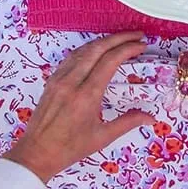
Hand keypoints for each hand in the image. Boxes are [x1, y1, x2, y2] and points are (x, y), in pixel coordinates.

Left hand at [3, 32, 152, 183]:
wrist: (36, 153)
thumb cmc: (70, 148)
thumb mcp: (102, 137)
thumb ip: (128, 122)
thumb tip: (151, 117)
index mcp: (87, 95)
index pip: (110, 61)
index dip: (128, 49)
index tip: (141, 45)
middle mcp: (72, 82)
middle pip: (98, 48)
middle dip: (120, 38)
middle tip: (136, 35)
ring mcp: (60, 78)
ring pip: (84, 49)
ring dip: (104, 41)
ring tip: (120, 39)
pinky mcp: (52, 80)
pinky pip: (72, 57)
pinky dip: (88, 48)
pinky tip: (97, 49)